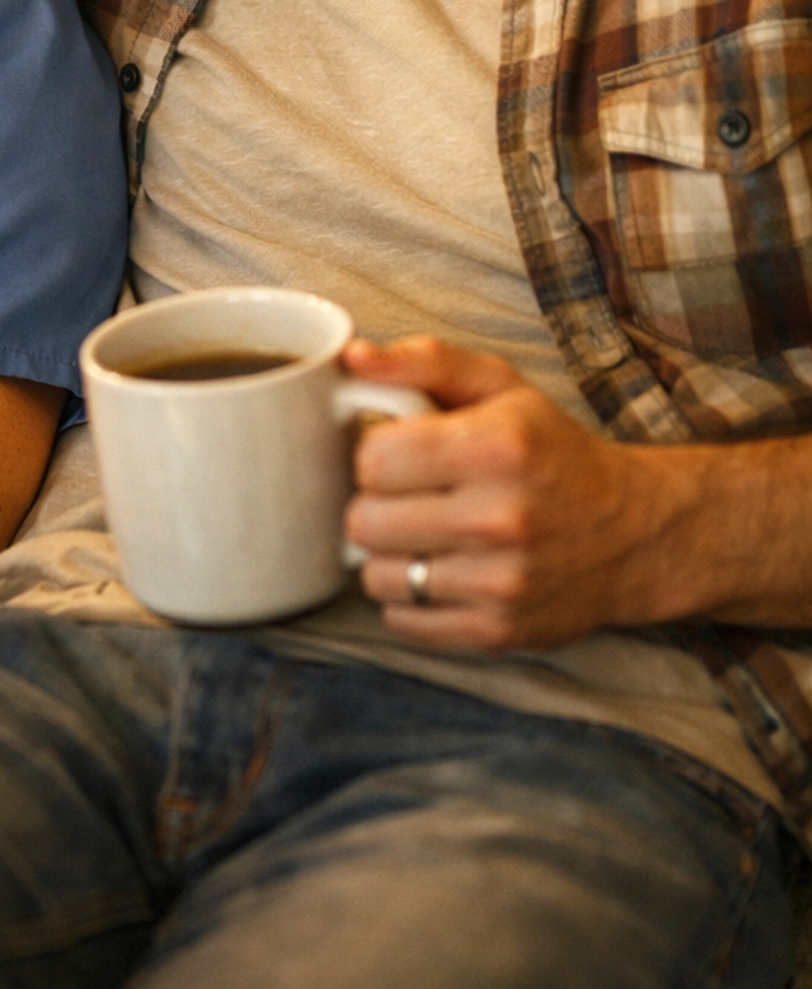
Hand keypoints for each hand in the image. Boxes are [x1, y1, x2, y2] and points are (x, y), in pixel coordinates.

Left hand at [341, 337, 692, 651]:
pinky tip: (438, 571)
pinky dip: (408, 598)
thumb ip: (424, 362)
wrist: (635, 533)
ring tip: (422, 535)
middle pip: (364, 521)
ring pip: (376, 575)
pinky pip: (403, 620)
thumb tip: (353, 356)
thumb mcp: (501, 387)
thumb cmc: (554, 451)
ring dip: (388, 555)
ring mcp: (500, 582)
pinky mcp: (498, 631)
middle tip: (408, 496)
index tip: (399, 454)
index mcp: (495, 447)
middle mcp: (499, 517)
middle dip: (375, 503)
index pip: (371, 458)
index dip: (375, 452)